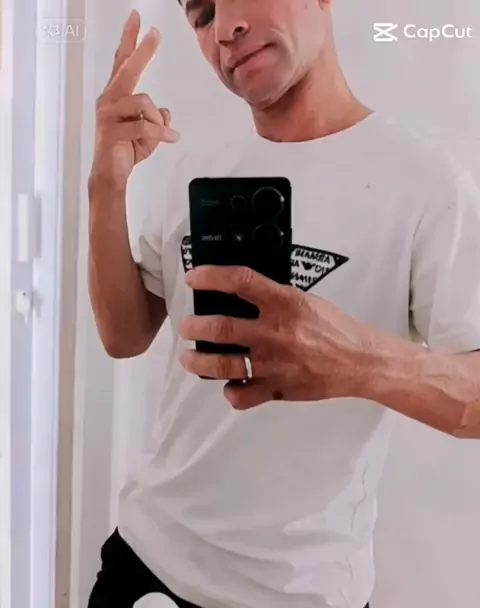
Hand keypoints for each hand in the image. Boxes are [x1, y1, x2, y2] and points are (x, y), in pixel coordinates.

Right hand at [89, 10, 179, 191]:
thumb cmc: (127, 151)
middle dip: (142, 50)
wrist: (112, 175)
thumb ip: (158, 119)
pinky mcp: (112, 131)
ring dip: (158, 120)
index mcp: (117, 96)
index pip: (123, 63)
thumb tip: (165, 111)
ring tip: (164, 134)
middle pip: (127, 69)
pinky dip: (161, 134)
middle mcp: (109, 99)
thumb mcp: (150, 133)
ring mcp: (108, 114)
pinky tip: (172, 139)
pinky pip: (144, 126)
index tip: (137, 19)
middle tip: (155, 33)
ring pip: (143, 102)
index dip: (131, 41)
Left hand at [179, 266, 372, 409]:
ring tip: (188, 358)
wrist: (358, 361)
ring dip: (199, 361)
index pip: (241, 281)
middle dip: (195, 326)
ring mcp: (274, 364)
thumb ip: (274, 298)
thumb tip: (240, 294)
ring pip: (224, 365)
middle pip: (222, 327)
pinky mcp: (277, 389)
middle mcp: (275, 333)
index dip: (212, 277)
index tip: (194, 278)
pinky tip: (229, 385)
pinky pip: (243, 396)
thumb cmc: (332, 327)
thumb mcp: (304, 300)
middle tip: (186, 326)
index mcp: (285, 303)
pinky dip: (230, 392)